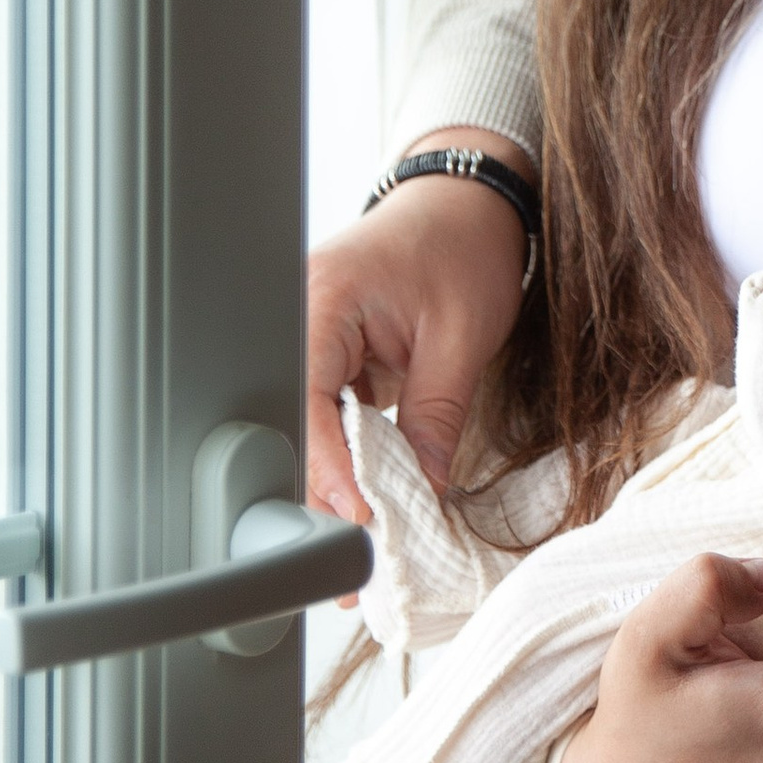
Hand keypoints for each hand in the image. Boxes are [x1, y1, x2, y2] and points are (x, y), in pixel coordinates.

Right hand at [304, 136, 532, 522]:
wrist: (468, 201)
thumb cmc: (465, 246)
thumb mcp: (462, 337)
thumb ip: (437, 418)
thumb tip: (422, 494)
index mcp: (321, 301)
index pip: (305, 404)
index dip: (329, 471)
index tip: (361, 521)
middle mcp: (298, 321)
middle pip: (294, 427)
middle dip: (323, 495)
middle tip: (351, 561)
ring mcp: (307, 340)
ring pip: (307, 432)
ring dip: (336, 485)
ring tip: (360, 546)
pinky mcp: (326, 357)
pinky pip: (326, 419)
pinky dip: (349, 460)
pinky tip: (368, 502)